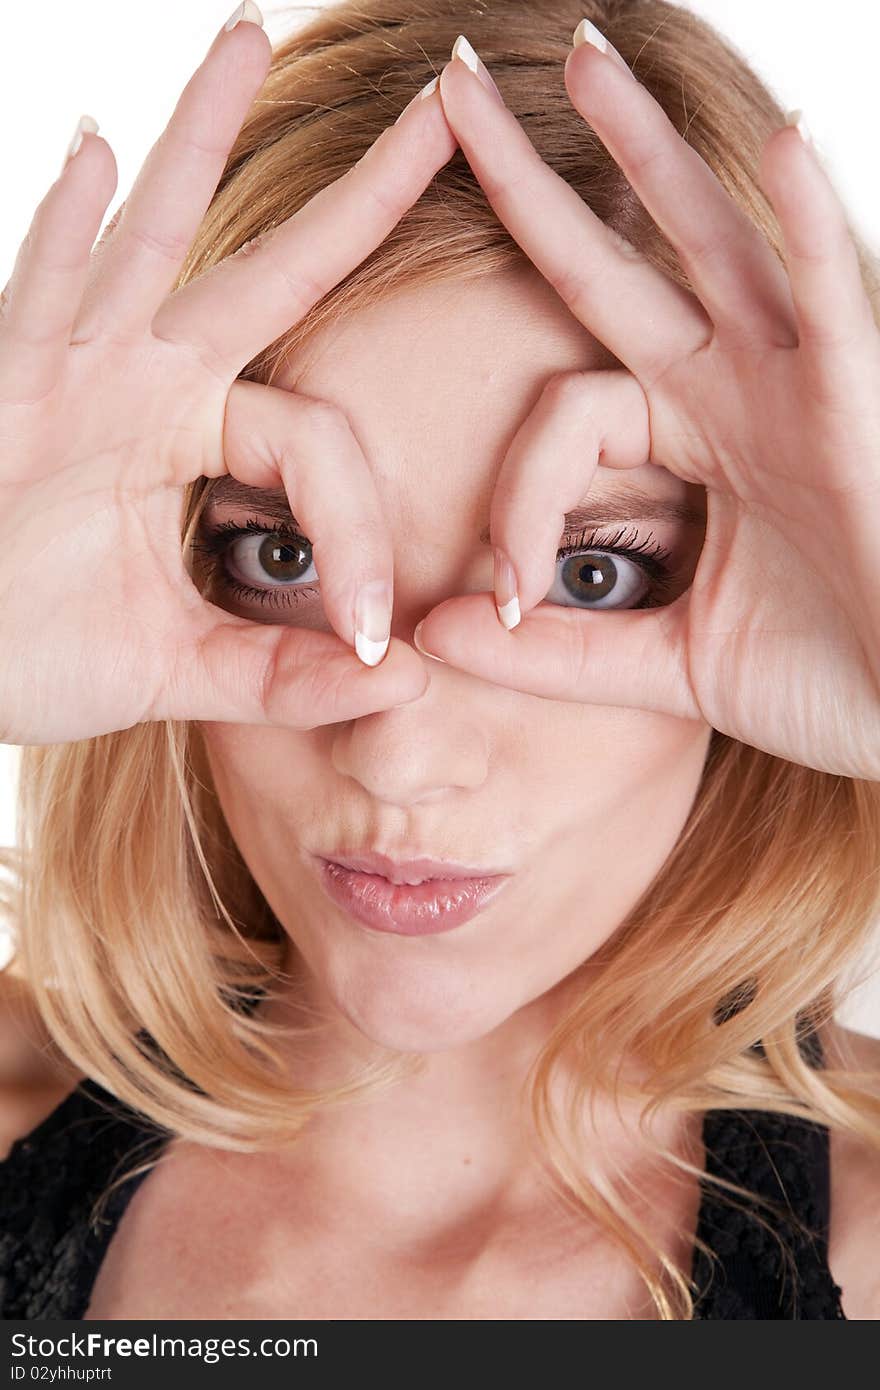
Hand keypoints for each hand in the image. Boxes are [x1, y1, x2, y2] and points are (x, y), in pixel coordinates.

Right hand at [0, 17, 453, 746]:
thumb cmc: (36, 650)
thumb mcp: (178, 667)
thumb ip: (282, 675)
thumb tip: (406, 684)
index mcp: (196, 440)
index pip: (318, 441)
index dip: (362, 532)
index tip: (374, 633)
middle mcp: (146, 384)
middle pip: (271, 274)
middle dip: (359, 200)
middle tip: (442, 105)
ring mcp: (74, 371)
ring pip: (154, 241)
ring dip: (196, 140)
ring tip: (249, 36)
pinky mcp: (4, 391)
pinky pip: (38, 299)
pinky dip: (62, 233)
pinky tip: (87, 149)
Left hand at [412, 34, 879, 779]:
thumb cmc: (830, 680)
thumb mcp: (668, 664)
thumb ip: (557, 652)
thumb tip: (434, 635)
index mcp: (695, 445)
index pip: (566, 417)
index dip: (517, 500)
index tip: (506, 598)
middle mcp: (741, 396)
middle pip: (621, 267)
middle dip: (538, 184)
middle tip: (457, 85)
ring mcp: (802, 390)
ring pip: (718, 247)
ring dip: (651, 151)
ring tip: (584, 54)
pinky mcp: (861, 416)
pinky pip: (835, 309)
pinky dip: (812, 229)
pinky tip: (782, 141)